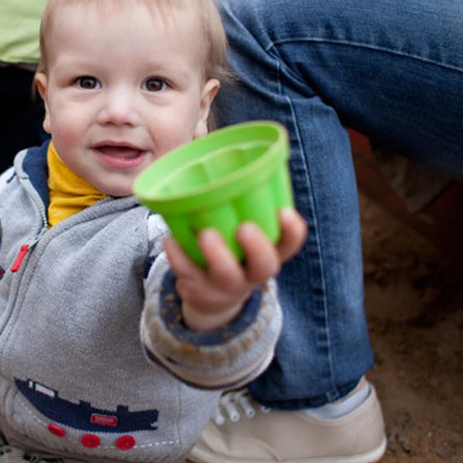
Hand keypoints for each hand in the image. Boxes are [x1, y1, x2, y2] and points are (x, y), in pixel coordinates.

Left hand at [165, 207, 306, 331]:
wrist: (213, 301)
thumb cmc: (233, 256)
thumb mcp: (246, 244)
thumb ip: (246, 215)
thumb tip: (235, 161)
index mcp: (268, 256)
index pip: (289, 245)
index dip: (292, 231)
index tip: (284, 212)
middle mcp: (251, 274)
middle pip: (264, 266)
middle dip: (257, 248)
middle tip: (245, 228)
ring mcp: (225, 286)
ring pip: (226, 275)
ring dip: (217, 255)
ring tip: (206, 234)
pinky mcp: (198, 290)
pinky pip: (188, 275)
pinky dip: (178, 257)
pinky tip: (171, 241)